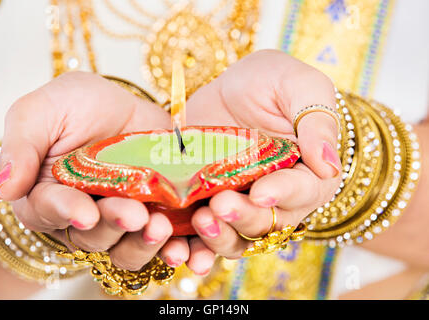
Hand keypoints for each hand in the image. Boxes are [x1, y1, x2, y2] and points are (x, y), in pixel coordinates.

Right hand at [0, 72, 191, 270]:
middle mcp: (83, 215)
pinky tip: (183, 244)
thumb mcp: (41, 111)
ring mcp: (121, 219)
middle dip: (114, 226)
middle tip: (135, 214)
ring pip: (126, 248)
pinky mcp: (154, 216)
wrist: (123, 106)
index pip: (49, 211)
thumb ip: (21, 146)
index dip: (67, 212)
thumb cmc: (75, 106)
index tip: (85, 212)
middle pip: (93, 236)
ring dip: (143, 243)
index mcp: (46, 194)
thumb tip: (5, 188)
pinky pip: (162, 244)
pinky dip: (172, 248)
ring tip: (161, 226)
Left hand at [185, 50, 341, 264]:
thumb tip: (329, 164)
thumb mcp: (299, 85)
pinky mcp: (211, 205)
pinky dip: (194, 248)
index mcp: (308, 172)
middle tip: (221, 205)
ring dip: (219, 239)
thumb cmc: (272, 83)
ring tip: (200, 221)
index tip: (262, 192)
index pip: (303, 190)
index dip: (283, 194)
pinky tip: (179, 251)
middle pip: (268, 223)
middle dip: (244, 217)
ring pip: (238, 238)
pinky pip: (205, 237)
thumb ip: (316, 119)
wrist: (230, 89)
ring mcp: (243, 204)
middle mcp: (278, 198)